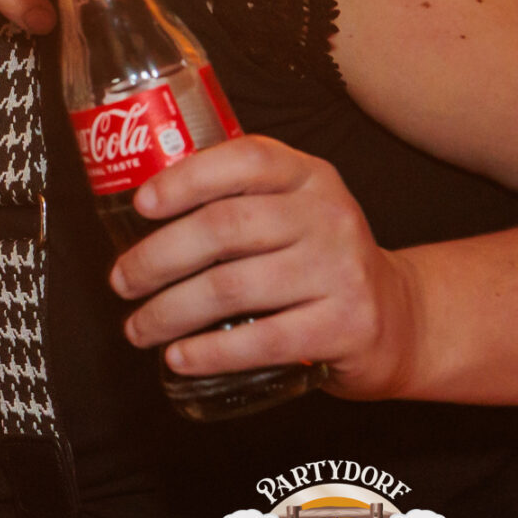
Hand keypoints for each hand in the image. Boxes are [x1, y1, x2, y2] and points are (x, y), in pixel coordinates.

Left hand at [109, 136, 418, 397]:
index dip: (186, 179)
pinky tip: (179, 358)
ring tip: (138, 328)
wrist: (397, 318)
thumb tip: (135, 208)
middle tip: (121, 283)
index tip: (141, 206)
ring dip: (170, 312)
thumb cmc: (315, 260)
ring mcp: (341, 271)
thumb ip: (234, 198)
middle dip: (156, 259)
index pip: (245, 160)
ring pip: (232, 287)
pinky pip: (262, 339)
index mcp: (308, 176)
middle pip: (223, 228)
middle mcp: (328, 217)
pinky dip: (210, 352)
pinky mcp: (347, 325)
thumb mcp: (290, 211)